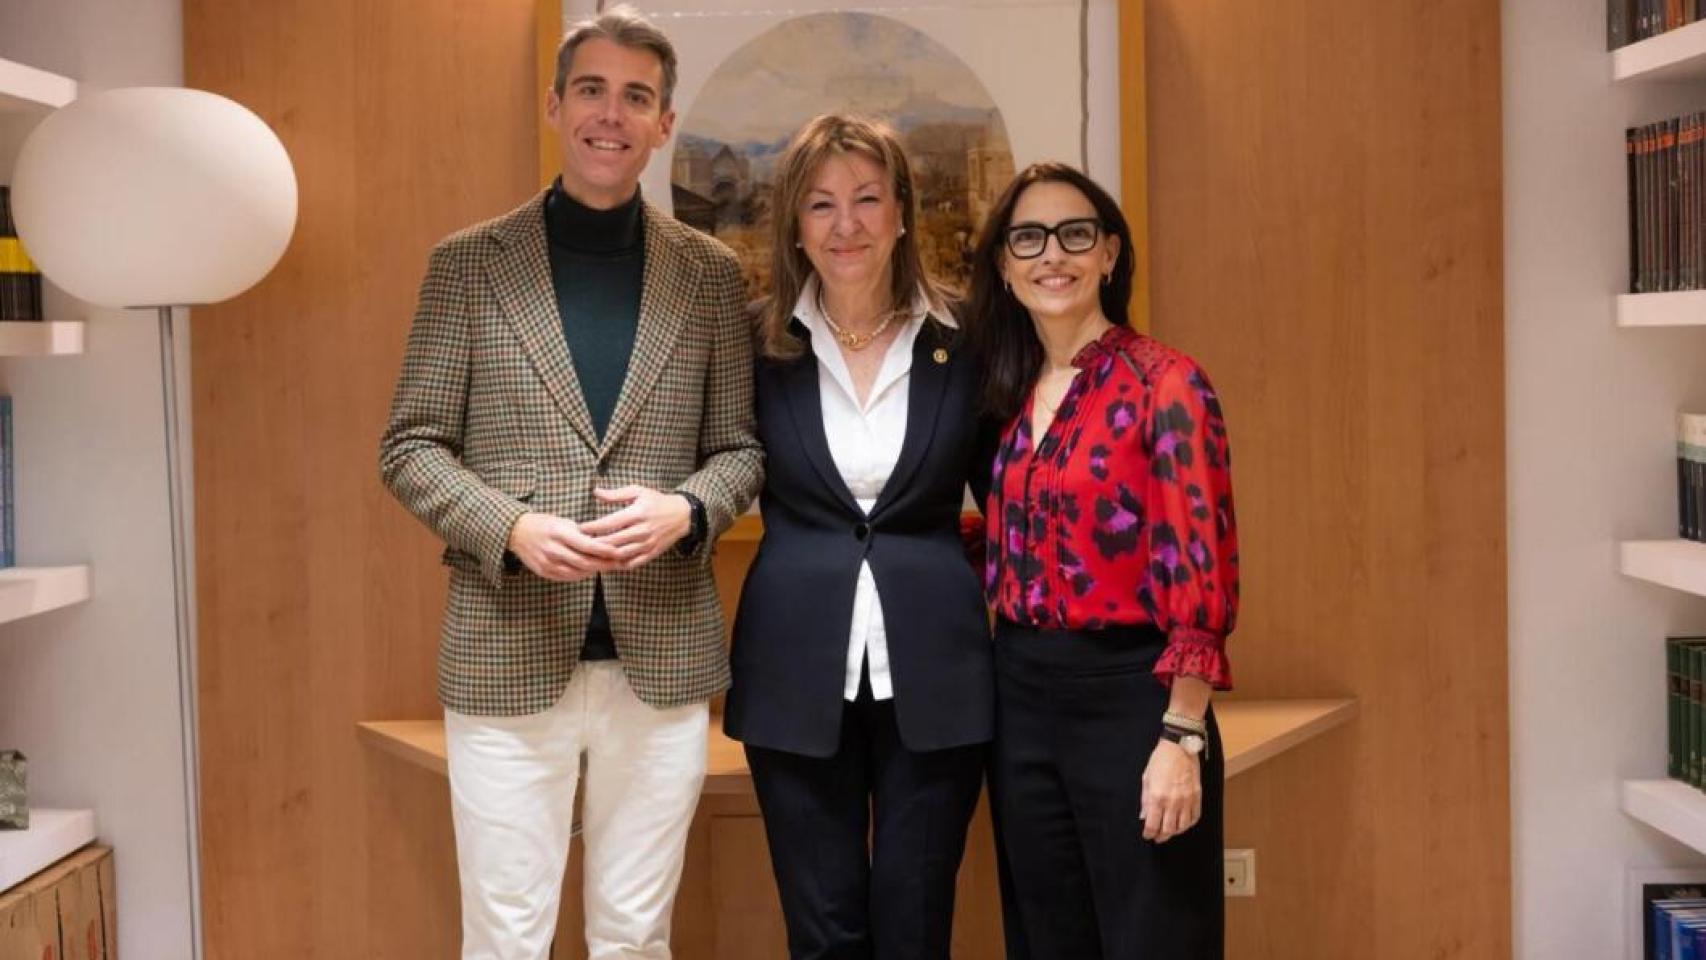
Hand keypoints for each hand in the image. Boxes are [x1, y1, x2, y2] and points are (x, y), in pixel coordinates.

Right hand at [505, 512, 622, 581]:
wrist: (516, 531)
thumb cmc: (545, 524)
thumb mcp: (563, 522)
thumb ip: (581, 533)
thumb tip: (604, 542)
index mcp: (559, 533)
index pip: (587, 545)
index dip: (604, 551)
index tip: (618, 552)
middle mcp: (553, 549)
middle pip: (584, 562)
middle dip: (604, 564)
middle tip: (618, 563)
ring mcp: (547, 562)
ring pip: (577, 573)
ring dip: (594, 571)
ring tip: (607, 568)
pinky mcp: (544, 571)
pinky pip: (567, 577)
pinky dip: (581, 575)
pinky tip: (590, 571)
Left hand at [579, 486, 692, 569]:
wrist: (682, 515)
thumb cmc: (656, 501)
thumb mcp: (638, 491)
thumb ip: (616, 494)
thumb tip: (595, 492)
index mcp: (637, 513)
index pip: (608, 523)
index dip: (591, 527)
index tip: (579, 528)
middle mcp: (642, 530)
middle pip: (611, 541)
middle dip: (594, 543)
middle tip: (580, 543)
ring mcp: (647, 543)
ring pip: (620, 554)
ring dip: (604, 556)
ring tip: (591, 554)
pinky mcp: (652, 553)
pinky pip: (632, 563)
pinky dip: (618, 564)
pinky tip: (608, 561)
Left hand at [1140, 739, 1202, 842]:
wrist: (1179, 747)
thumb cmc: (1160, 760)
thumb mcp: (1147, 778)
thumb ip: (1145, 800)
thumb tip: (1144, 817)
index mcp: (1158, 797)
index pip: (1153, 824)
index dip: (1149, 833)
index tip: (1147, 835)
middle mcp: (1173, 802)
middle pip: (1168, 829)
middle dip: (1161, 836)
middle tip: (1157, 837)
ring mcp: (1187, 800)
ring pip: (1182, 826)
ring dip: (1175, 832)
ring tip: (1169, 831)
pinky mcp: (1197, 796)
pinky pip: (1195, 817)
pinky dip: (1189, 824)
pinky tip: (1183, 823)